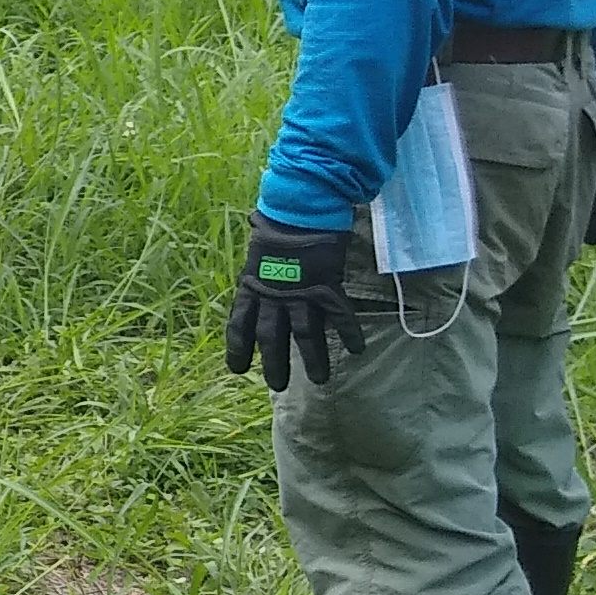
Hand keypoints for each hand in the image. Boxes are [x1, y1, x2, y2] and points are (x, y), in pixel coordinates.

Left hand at [225, 215, 357, 390]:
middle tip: (278, 386)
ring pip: (305, 335)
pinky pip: (339, 316)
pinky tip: (357, 350)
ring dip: (313, 359)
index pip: (239, 325)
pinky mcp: (326, 286)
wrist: (298, 208)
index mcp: (251, 287)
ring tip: (319, 380)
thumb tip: (256, 288)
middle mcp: (273, 295)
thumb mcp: (257, 256)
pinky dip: (350, 333)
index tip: (237, 370)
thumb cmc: (276, 227)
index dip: (237, 349)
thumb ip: (258, 278)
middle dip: (274, 364)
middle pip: (271, 338)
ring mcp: (300, 292)